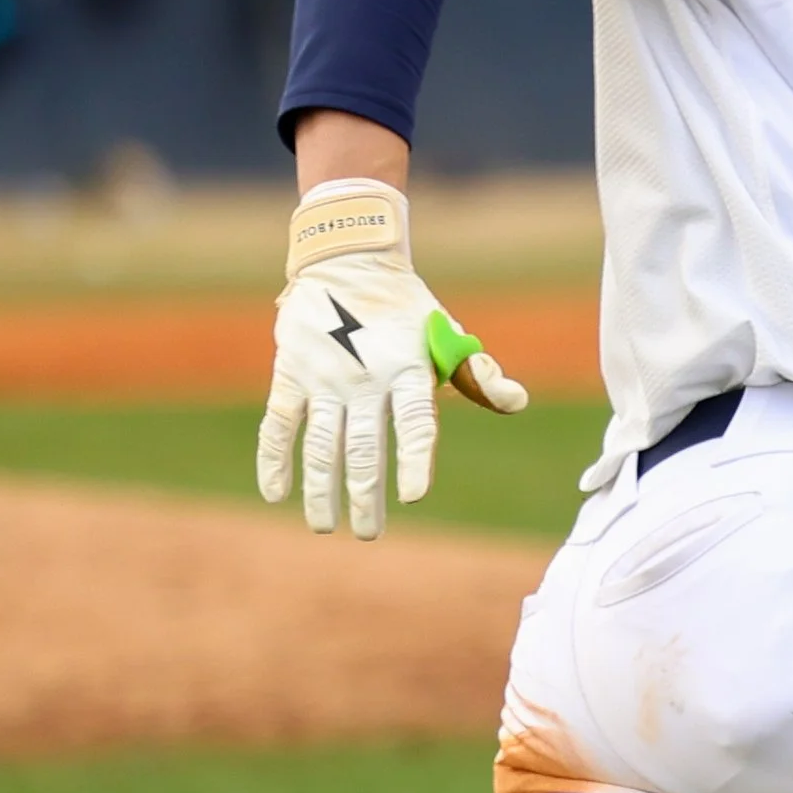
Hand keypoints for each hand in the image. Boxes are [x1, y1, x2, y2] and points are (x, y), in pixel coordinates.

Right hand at [255, 180, 526, 538]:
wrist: (348, 259)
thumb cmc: (405, 310)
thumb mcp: (444, 334)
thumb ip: (476, 374)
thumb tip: (517, 402)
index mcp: (408, 368)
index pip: (415, 421)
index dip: (413, 458)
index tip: (412, 496)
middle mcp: (366, 376)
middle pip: (364, 446)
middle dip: (364, 495)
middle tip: (367, 533)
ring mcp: (324, 375)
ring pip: (321, 443)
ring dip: (321, 490)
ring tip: (324, 526)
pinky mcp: (290, 371)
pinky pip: (279, 422)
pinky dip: (275, 459)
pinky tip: (276, 494)